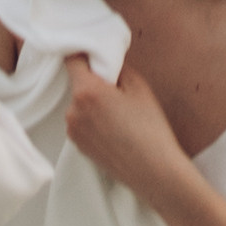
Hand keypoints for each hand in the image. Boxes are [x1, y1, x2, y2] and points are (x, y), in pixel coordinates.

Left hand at [63, 52, 185, 197]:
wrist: (154, 171)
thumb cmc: (150, 128)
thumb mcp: (139, 88)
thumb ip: (117, 68)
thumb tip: (105, 62)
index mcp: (86, 92)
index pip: (71, 60)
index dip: (82, 54)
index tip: (94, 55)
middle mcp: (72, 110)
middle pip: (77, 84)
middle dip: (93, 82)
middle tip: (116, 89)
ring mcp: (72, 130)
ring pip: (79, 105)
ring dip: (92, 103)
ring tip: (118, 115)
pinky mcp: (77, 145)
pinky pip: (81, 122)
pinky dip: (92, 120)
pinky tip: (113, 129)